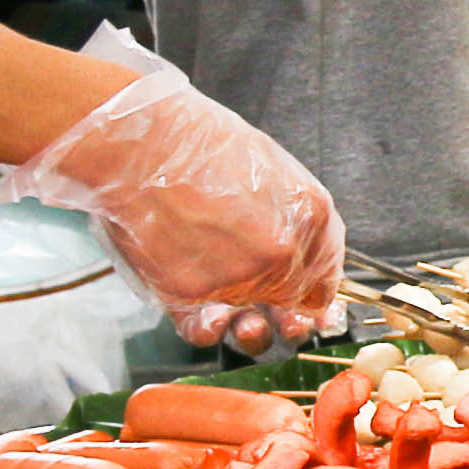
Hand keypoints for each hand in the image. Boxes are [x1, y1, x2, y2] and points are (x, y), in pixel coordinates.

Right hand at [0, 43, 345, 352]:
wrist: (141, 143)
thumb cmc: (196, 142)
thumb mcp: (268, 165)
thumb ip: (292, 212)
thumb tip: (301, 248)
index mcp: (310, 214)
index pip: (327, 270)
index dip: (316, 291)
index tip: (310, 304)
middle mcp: (282, 251)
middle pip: (294, 299)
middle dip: (281, 306)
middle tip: (266, 301)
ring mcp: (240, 276)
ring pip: (251, 316)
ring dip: (245, 322)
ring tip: (234, 313)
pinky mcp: (195, 292)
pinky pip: (207, 325)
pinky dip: (206, 325)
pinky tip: (209, 316)